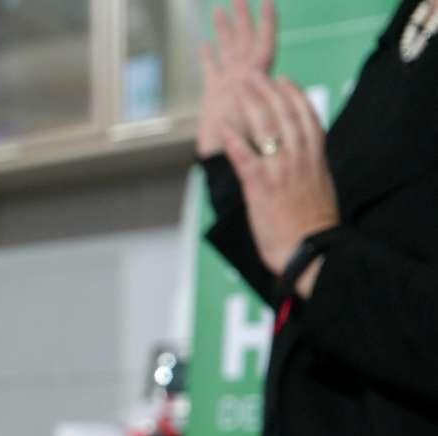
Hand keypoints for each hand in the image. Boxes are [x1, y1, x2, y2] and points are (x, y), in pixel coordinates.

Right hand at [198, 0, 276, 155]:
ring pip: (226, 50)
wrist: (230, 165)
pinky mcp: (214, 96)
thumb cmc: (251, 148)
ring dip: (225, 29)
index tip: (268, 1)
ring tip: (220, 9)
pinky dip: (208, 57)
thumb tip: (255, 78)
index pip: (264, 42)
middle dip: (243, 16)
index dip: (267, 21)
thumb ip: (257, 98)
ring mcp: (228, 85)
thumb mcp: (258, 120)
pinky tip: (204, 44)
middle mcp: (244, 77)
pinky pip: (210, 70)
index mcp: (256, 79)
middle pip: (245, 39)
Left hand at [223, 76, 339, 297]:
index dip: (295, 96)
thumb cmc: (313, 227)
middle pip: (285, 115)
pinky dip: (234, 140)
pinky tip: (224, 125)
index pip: (308, 118)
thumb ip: (311, 168)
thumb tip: (303, 157)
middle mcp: (300, 160)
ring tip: (238, 88)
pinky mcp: (261, 188)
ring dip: (250, 105)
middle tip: (252, 75)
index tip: (284, 80)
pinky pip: (246, 157)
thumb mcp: (320, 189)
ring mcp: (281, 172)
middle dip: (267, 91)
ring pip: (267, 129)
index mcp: (316, 160)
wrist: (312, 252)